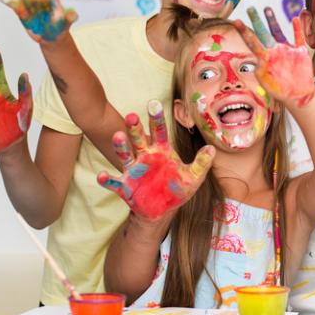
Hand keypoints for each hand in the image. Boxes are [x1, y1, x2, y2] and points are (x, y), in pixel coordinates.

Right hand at [97, 101, 214, 219]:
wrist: (161, 210)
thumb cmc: (177, 189)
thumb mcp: (193, 177)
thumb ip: (201, 163)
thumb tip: (212, 149)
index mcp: (161, 151)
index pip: (159, 131)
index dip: (156, 119)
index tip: (154, 104)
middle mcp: (145, 157)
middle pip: (138, 139)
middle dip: (135, 128)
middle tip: (132, 115)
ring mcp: (133, 171)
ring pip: (124, 155)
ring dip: (120, 146)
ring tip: (118, 136)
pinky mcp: (125, 186)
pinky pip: (114, 182)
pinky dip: (107, 180)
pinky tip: (102, 176)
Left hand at [236, 6, 314, 107]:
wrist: (298, 96)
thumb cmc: (280, 91)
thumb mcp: (266, 83)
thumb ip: (261, 71)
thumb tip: (258, 61)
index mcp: (264, 58)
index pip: (252, 42)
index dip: (244, 32)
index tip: (236, 21)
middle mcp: (274, 51)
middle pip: (263, 33)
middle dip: (256, 21)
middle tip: (250, 8)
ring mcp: (287, 50)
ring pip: (278, 32)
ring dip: (273, 20)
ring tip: (267, 8)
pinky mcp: (300, 52)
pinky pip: (298, 37)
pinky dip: (297, 29)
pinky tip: (294, 18)